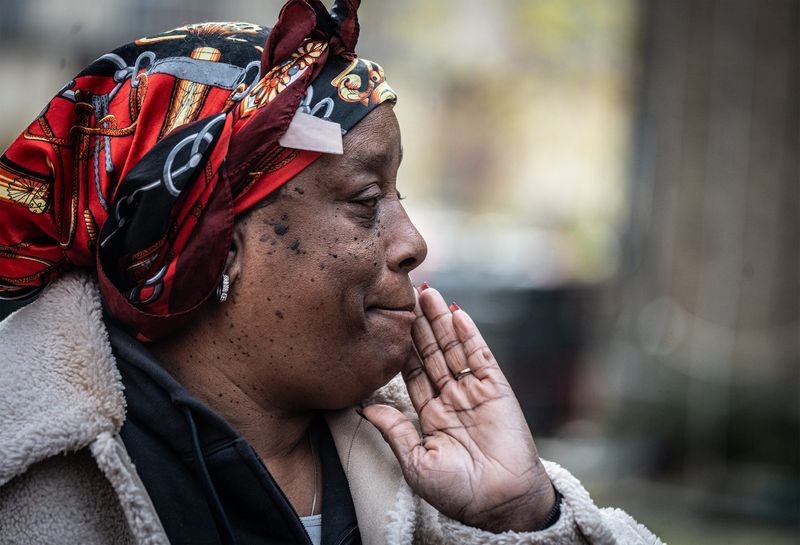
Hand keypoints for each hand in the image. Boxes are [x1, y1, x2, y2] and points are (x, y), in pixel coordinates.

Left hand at [360, 284, 555, 532]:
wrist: (499, 504)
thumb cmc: (457, 492)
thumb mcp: (415, 462)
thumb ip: (394, 430)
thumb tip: (363, 407)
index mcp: (430, 415)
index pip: (412, 372)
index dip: (401, 347)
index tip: (387, 323)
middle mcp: (451, 398)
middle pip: (431, 352)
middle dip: (419, 324)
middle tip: (407, 294)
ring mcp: (474, 391)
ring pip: (453, 348)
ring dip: (441, 321)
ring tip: (428, 293)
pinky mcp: (496, 389)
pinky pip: (480, 356)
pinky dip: (469, 334)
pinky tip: (456, 313)